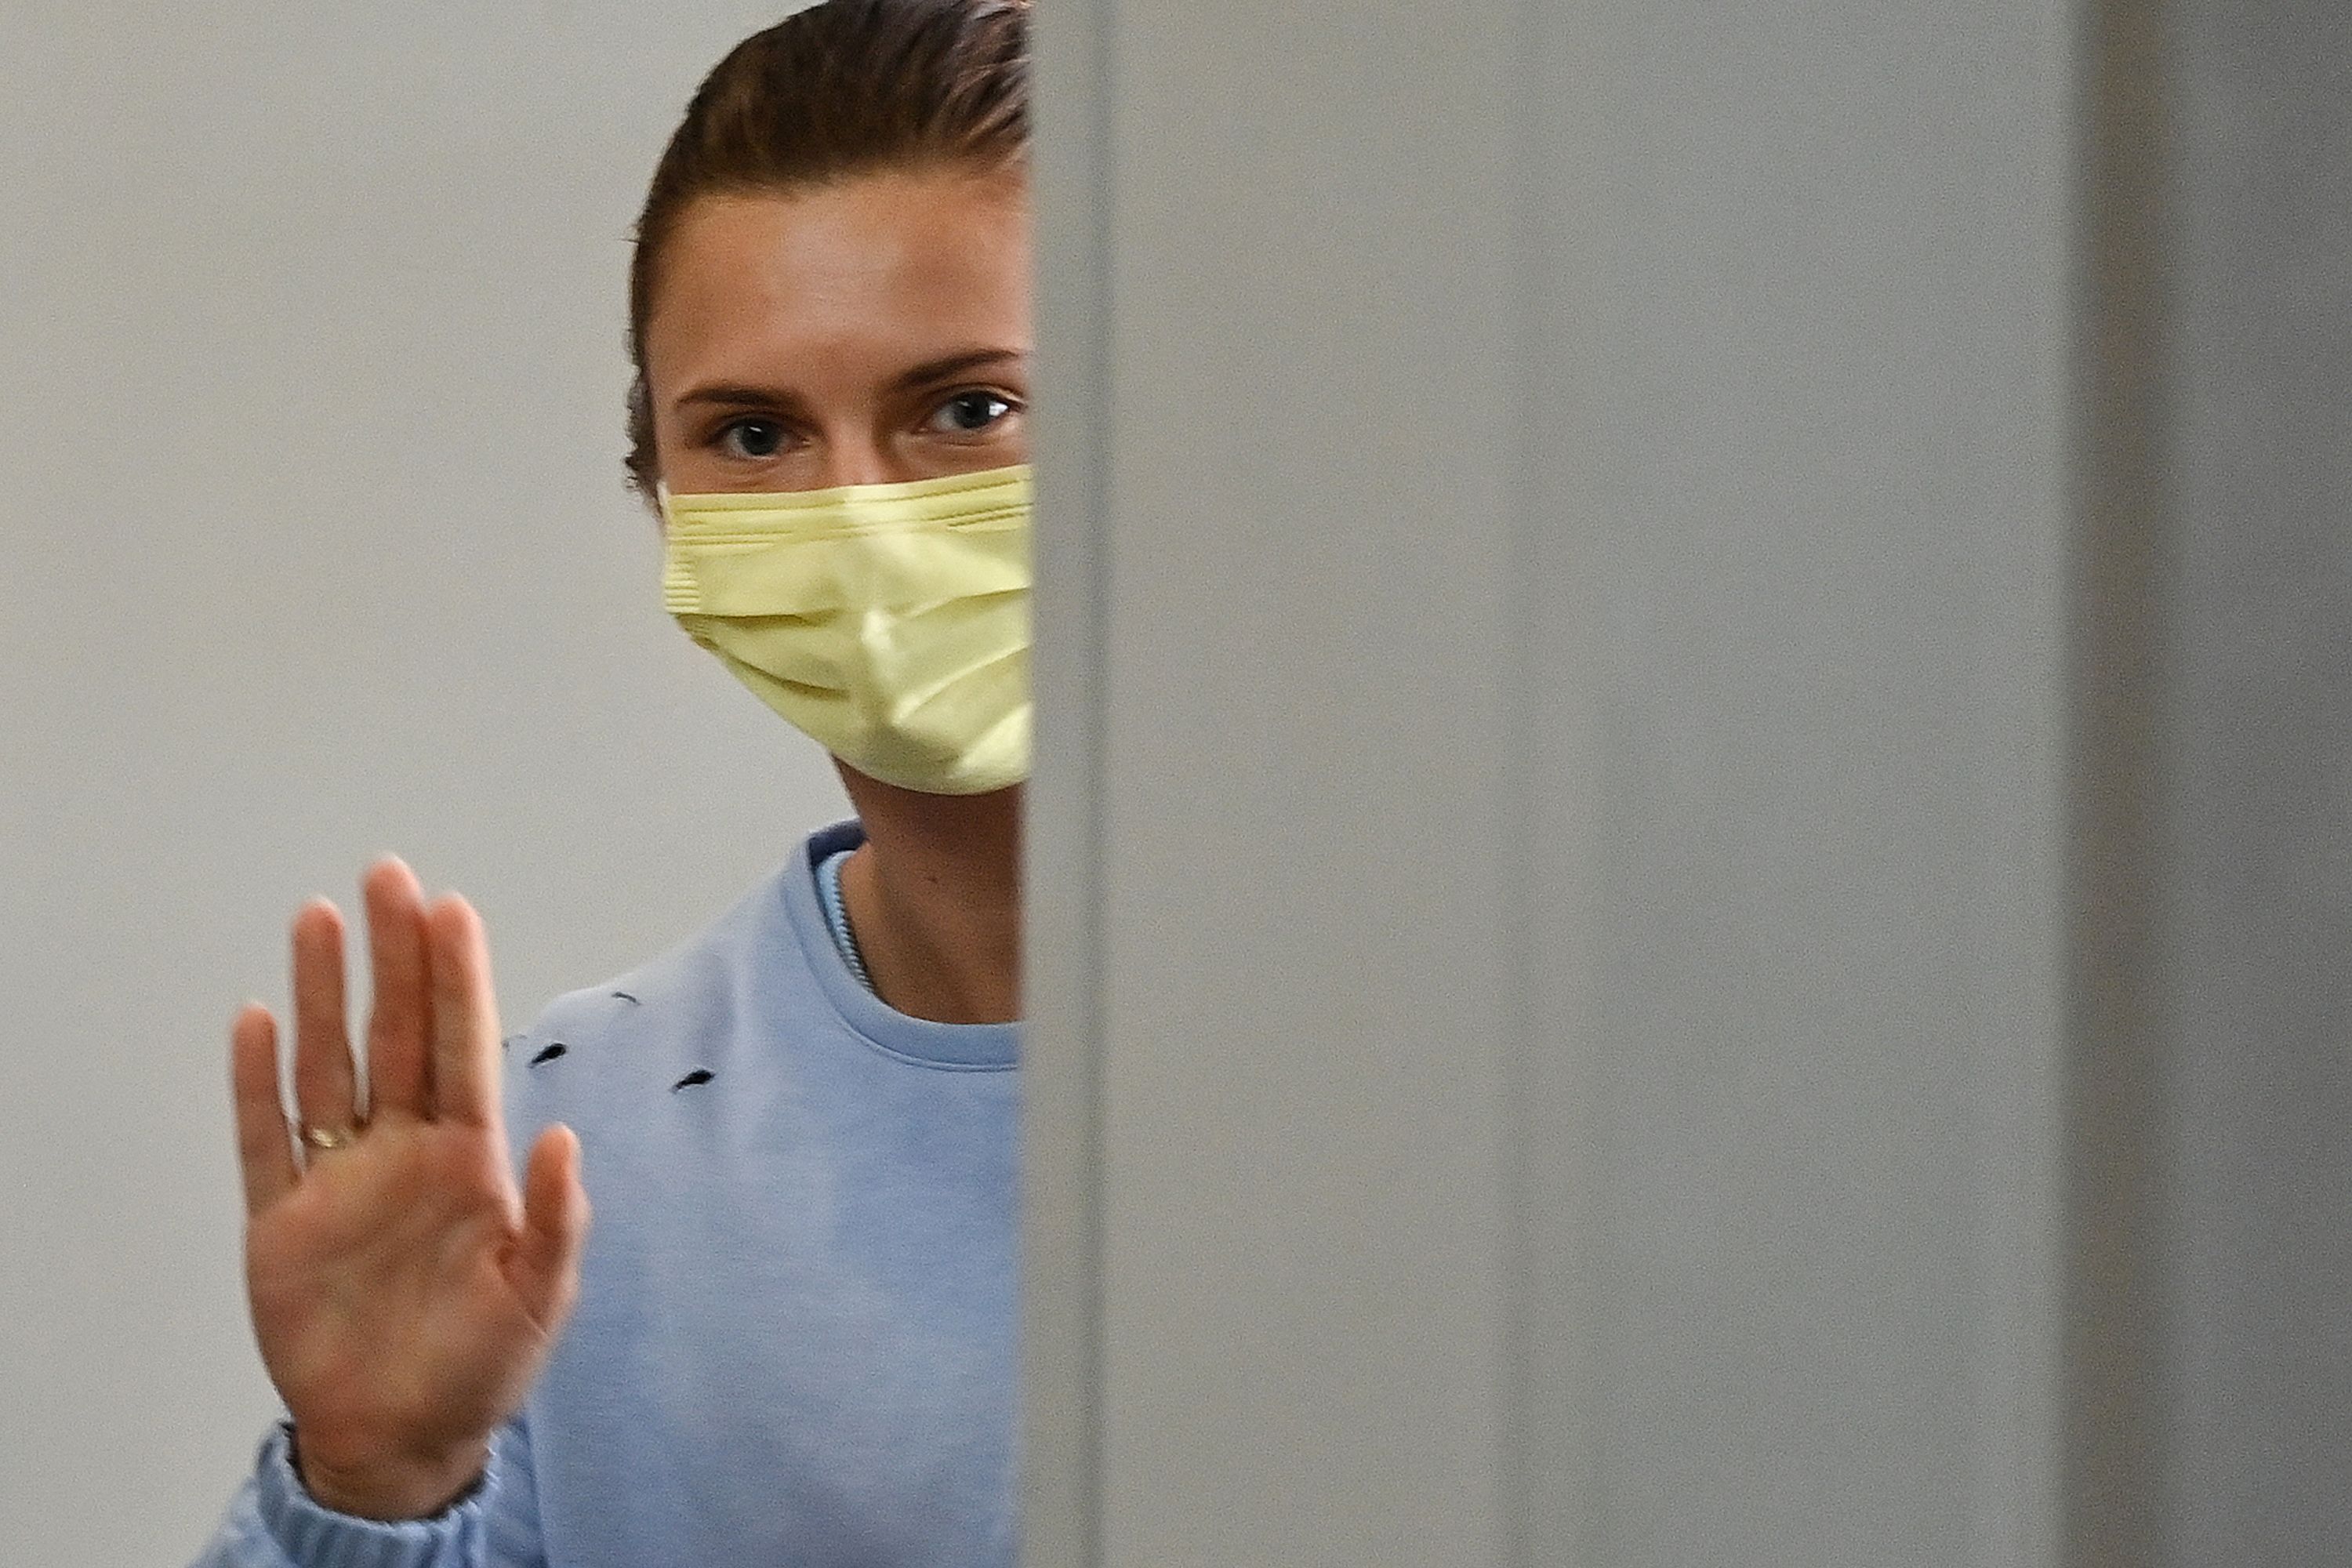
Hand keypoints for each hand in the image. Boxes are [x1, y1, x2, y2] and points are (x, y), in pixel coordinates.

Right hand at [230, 859, 590, 1519]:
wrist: (399, 1434)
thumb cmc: (480, 1365)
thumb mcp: (536, 1299)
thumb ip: (553, 1221)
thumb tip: (563, 1138)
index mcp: (469, 1160)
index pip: (461, 1047)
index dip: (455, 979)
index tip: (451, 909)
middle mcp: (403, 1151)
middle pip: (395, 1033)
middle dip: (393, 955)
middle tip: (387, 877)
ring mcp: (340, 1178)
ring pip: (327, 1065)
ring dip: (323, 993)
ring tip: (319, 917)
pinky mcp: (281, 1220)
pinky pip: (264, 1137)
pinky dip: (256, 1081)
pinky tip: (257, 1020)